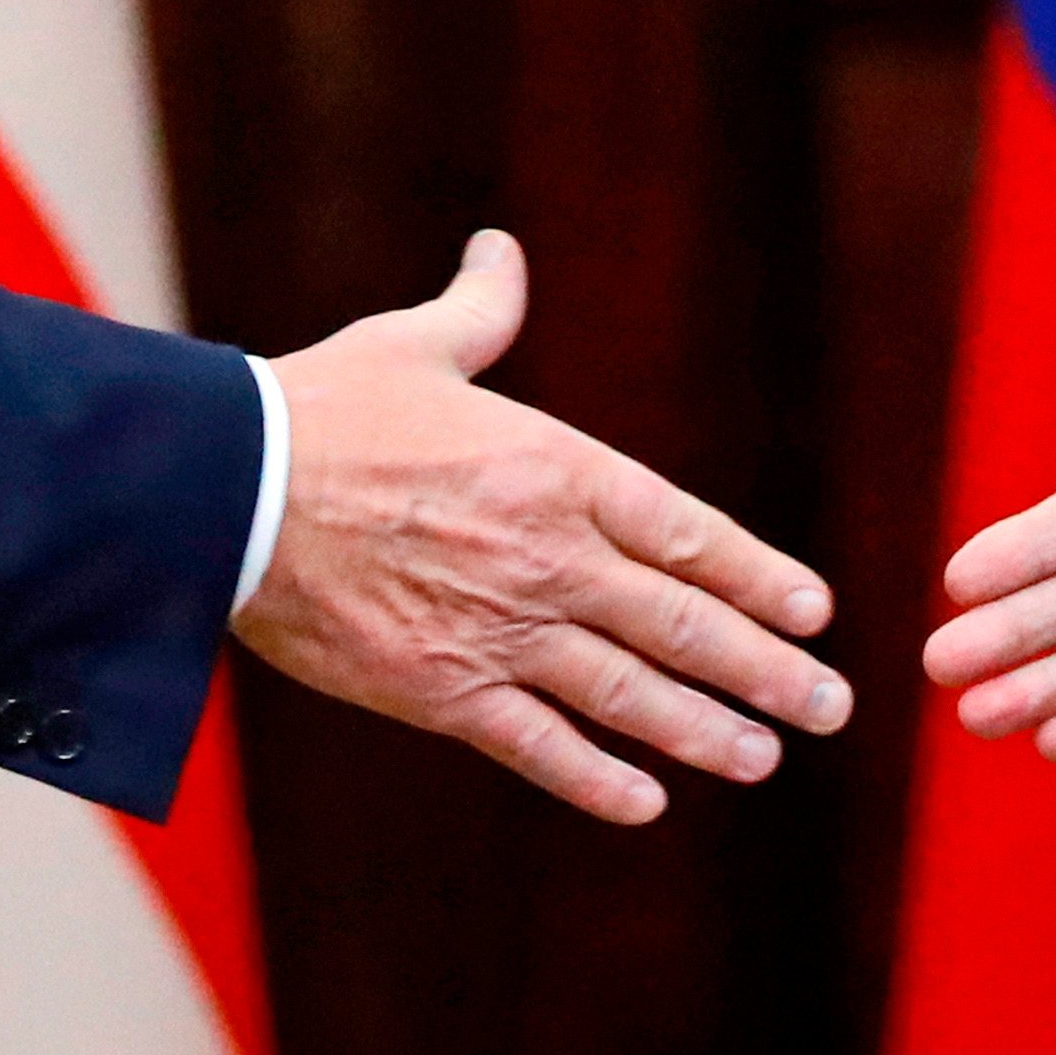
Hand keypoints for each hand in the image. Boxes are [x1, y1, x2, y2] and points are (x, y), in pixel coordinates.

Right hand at [233, 230, 852, 823]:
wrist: (226, 490)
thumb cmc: (321, 408)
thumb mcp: (417, 346)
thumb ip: (481, 310)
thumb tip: (499, 250)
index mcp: (558, 469)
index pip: (689, 534)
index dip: (760, 577)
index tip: (817, 611)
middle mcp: (549, 556)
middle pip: (683, 625)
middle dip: (767, 670)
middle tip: (829, 705)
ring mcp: (499, 631)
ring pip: (629, 695)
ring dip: (705, 732)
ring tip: (762, 758)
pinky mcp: (439, 690)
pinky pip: (537, 748)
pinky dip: (596, 780)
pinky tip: (645, 803)